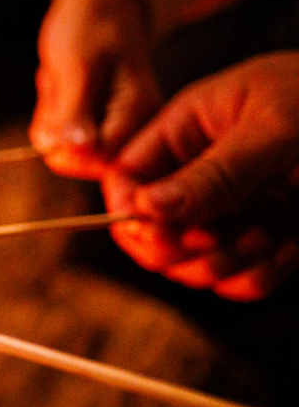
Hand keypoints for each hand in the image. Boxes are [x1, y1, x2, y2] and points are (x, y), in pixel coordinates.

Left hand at [29, 0, 161, 178]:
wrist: (102, 4)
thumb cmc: (96, 25)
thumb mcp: (80, 64)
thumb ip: (76, 110)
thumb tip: (73, 152)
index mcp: (138, 118)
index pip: (98, 162)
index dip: (68, 142)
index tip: (66, 98)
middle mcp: (130, 132)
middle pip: (73, 159)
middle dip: (56, 121)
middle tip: (67, 80)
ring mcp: (109, 131)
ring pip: (58, 147)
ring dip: (50, 111)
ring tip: (67, 78)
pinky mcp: (90, 127)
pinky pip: (54, 134)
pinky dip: (48, 109)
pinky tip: (62, 83)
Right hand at [101, 52, 298, 299]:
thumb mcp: (276, 128)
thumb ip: (213, 171)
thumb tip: (146, 207)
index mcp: (186, 129)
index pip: (124, 178)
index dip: (131, 213)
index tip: (163, 235)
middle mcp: (200, 171)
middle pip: (151, 230)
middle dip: (184, 248)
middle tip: (228, 240)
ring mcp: (234, 207)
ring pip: (192, 262)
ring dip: (225, 266)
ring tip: (268, 240)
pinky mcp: (267, 237)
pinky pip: (238, 278)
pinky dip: (259, 279)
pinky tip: (288, 254)